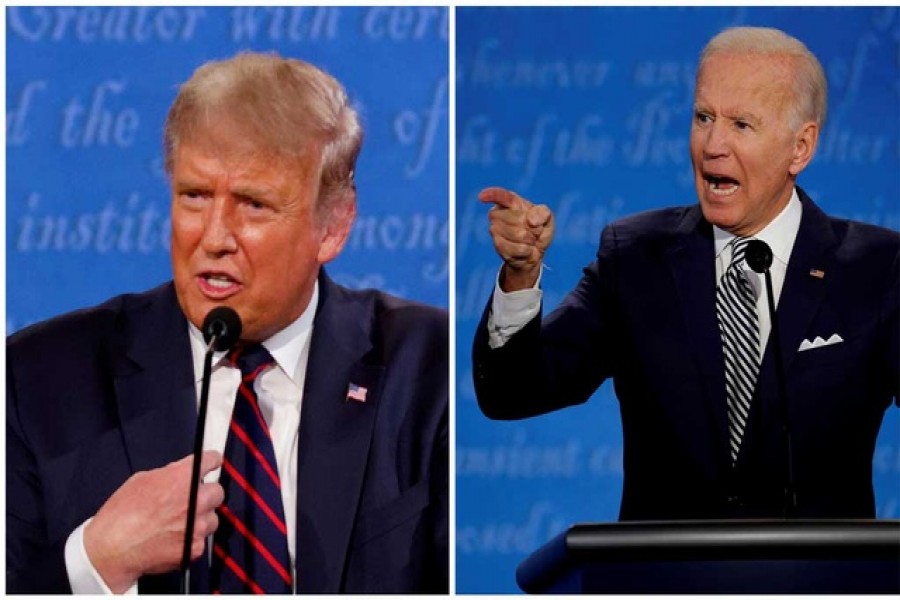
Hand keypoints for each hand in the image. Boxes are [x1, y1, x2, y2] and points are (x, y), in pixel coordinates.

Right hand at [84, 451, 223, 592]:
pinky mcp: (195, 547)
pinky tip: (173, 539)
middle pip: (217, 491)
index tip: (212, 463)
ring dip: (200, 519)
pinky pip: (202, 539)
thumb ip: (169, 474)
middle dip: (205, 494)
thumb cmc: (120, 515)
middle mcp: (195, 500)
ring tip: (178, 524)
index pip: (212, 459)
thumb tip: (180, 473)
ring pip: (212, 518)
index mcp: (182, 478)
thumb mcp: (142, 480)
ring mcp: (198, 526)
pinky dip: (191, 540)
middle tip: (191, 500)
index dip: (211, 461)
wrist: (111, 550)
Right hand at [479, 186, 554, 290]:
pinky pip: (516, 248)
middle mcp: (498, 213)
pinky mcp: (497, 245)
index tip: (482, 197)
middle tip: (534, 231)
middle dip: (532, 228)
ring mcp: (495, 230)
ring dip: (530, 240)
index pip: (500, 195)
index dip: (491, 195)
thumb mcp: (547, 219)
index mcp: (510, 202)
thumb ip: (543, 213)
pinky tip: (526, 250)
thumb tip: (531, 220)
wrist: (533, 252)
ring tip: (530, 240)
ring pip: (516, 234)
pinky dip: (527, 251)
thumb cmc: (539, 230)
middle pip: (516, 219)